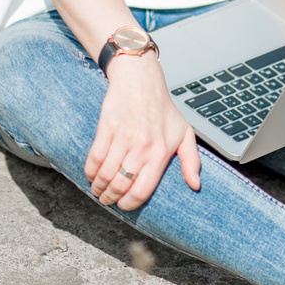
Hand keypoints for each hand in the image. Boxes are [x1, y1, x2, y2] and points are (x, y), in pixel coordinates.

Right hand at [84, 51, 200, 208]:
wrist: (141, 79)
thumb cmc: (163, 107)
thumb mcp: (184, 132)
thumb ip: (191, 160)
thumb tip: (195, 185)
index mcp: (161, 152)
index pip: (142, 190)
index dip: (129, 204)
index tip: (124, 206)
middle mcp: (143, 146)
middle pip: (120, 186)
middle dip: (110, 198)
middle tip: (107, 199)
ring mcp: (124, 136)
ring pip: (105, 175)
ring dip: (98, 187)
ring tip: (98, 189)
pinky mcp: (107, 127)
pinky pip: (94, 158)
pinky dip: (90, 171)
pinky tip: (91, 174)